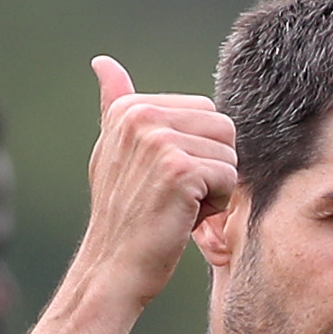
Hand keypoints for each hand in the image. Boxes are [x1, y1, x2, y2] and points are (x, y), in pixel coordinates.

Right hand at [73, 57, 237, 314]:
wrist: (113, 271)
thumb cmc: (123, 218)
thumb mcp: (113, 153)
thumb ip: (115, 105)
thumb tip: (103, 62)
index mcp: (129, 108)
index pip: (204, 111)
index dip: (197, 151)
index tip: (163, 179)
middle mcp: (141, 117)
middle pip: (222, 126)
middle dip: (212, 166)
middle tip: (176, 197)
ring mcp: (159, 142)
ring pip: (229, 153)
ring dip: (216, 187)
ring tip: (179, 207)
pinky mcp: (179, 170)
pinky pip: (229, 177)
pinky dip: (216, 204)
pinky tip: (185, 218)